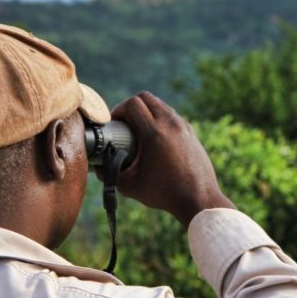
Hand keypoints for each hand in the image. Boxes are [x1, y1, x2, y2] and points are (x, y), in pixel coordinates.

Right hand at [110, 91, 233, 227]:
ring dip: (147, 111)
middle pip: (145, 97)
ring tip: (138, 130)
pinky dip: (160, 119)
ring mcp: (183, 126)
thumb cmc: (164, 193)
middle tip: (124, 124)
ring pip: (160, 104)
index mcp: (154, 132)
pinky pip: (171, 115)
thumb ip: (109, 175)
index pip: (132, 104)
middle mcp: (170, 124)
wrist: (199, 199)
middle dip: (131, 106)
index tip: (114, 124)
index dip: (118, 110)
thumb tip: (98, 167)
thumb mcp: (130, 186)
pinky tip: (155, 137)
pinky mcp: (191, 132)